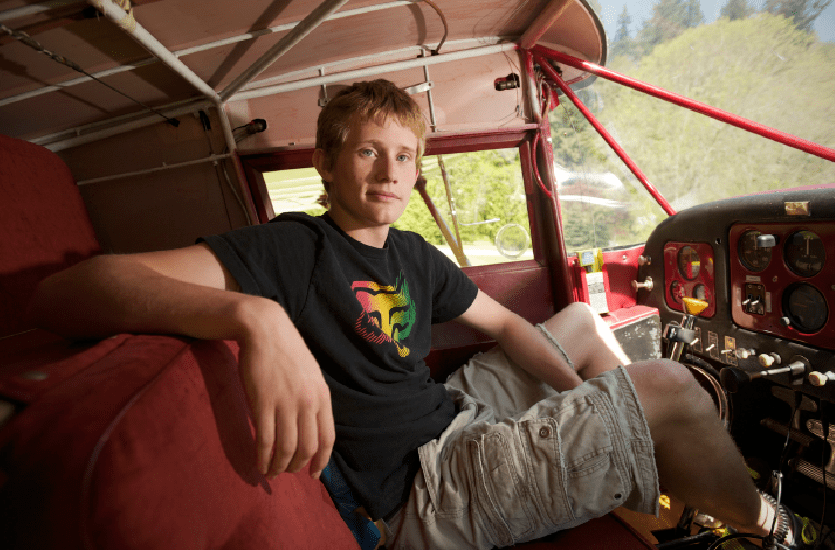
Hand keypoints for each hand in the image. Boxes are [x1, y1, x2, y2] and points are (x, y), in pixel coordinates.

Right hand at [236, 299, 334, 479]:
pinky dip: (263, 457)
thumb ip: (313, 400)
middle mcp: (308, 402)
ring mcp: (285, 403)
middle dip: (297, 466)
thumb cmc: (287, 352)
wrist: (265, 330)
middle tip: (288, 471)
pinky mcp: (262, 403)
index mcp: (322, 396)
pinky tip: (260, 464)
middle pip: (307, 447)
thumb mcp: (311, 375)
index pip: (328, 438)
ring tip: (272, 472)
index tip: (313, 474)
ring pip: (286, 448)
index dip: (321, 461)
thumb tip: (311, 428)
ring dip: (279, 466)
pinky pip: (265, 440)